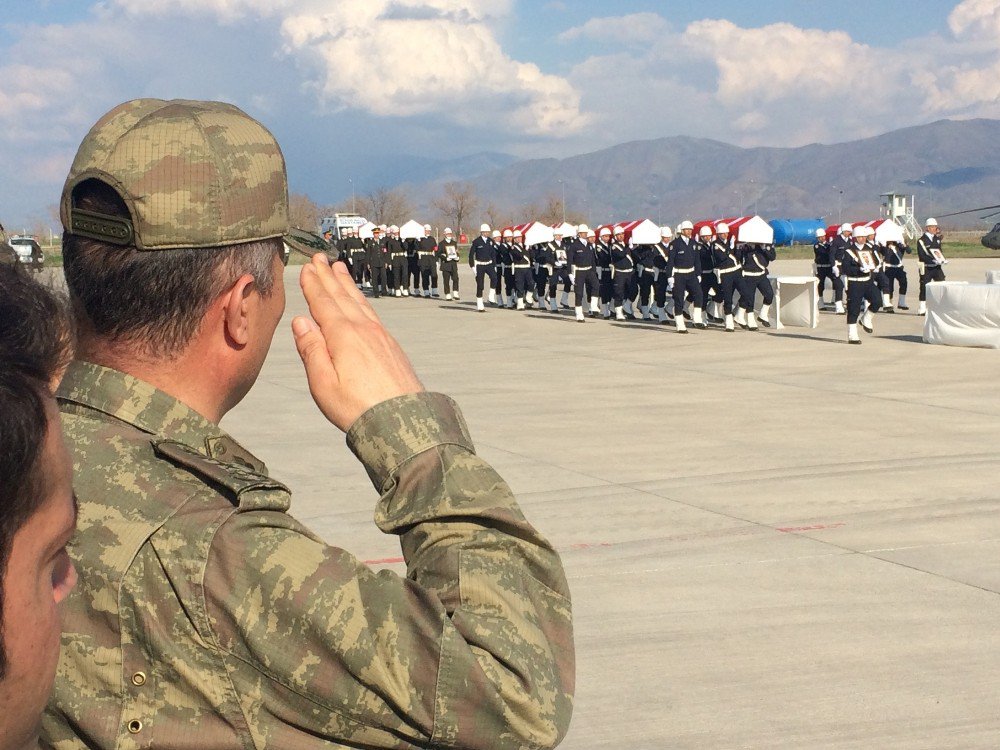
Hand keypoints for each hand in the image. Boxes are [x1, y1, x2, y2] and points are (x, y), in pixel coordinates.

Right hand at [292, 255, 423, 431]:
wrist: (403, 421)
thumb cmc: (359, 408)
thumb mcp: (324, 384)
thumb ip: (312, 350)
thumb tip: (301, 322)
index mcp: (343, 336)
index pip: (323, 304)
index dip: (314, 285)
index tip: (307, 269)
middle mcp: (364, 329)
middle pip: (342, 297)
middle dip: (329, 277)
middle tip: (320, 258)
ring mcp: (381, 336)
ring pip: (360, 303)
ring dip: (347, 285)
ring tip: (340, 269)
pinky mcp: (392, 346)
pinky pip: (372, 313)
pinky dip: (362, 301)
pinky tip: (361, 302)